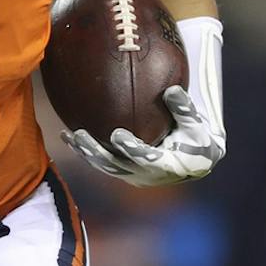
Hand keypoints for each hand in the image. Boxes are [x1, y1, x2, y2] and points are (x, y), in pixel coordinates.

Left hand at [65, 85, 224, 186]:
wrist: (195, 163)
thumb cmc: (197, 140)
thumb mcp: (197, 126)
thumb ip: (184, 110)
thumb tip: (172, 90)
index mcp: (167, 166)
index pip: (146, 158)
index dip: (131, 149)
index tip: (116, 134)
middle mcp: (146, 176)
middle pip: (116, 166)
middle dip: (96, 152)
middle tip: (79, 135)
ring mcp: (133, 176)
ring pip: (105, 167)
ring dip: (85, 152)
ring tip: (68, 135)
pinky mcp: (124, 172)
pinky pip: (102, 163)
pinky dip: (86, 152)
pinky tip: (69, 136)